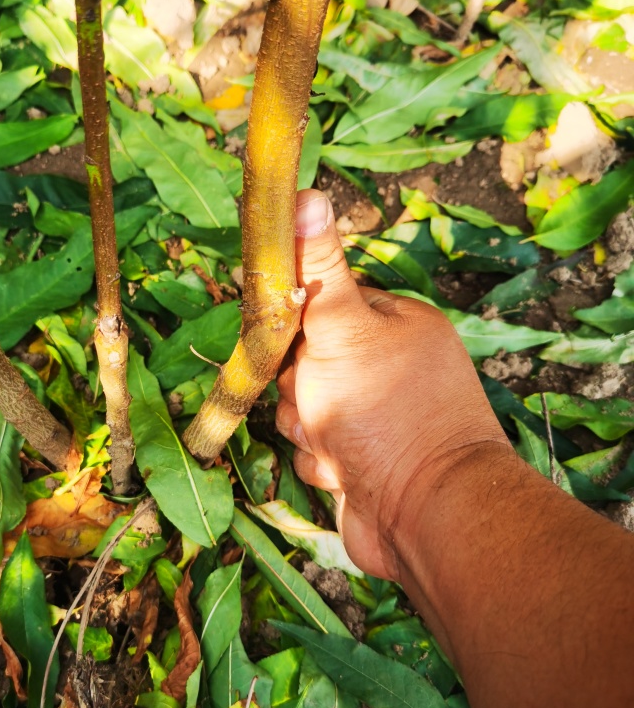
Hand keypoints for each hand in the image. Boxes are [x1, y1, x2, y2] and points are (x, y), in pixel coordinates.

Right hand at [275, 189, 509, 579]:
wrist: (423, 516)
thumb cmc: (385, 411)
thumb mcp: (342, 326)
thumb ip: (318, 267)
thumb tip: (304, 191)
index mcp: (395, 324)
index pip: (320, 303)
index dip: (294, 323)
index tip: (284, 339)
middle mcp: (388, 367)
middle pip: (303, 361)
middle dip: (299, 387)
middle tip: (319, 399)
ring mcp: (376, 418)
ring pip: (302, 409)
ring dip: (307, 429)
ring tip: (336, 441)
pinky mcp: (362, 463)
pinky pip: (313, 451)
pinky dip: (321, 463)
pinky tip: (345, 472)